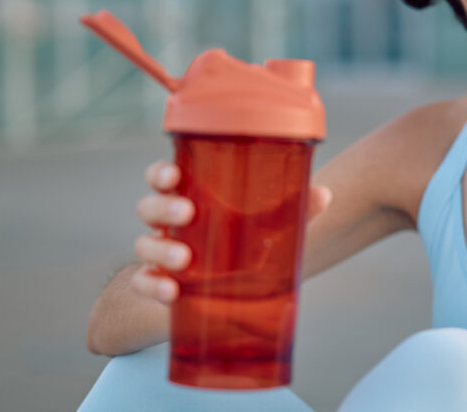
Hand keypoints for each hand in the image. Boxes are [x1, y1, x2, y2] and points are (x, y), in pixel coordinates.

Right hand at [131, 160, 332, 303]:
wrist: (227, 293)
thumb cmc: (246, 244)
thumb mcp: (270, 226)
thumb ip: (295, 210)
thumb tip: (323, 194)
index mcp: (191, 197)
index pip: (165, 176)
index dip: (161, 173)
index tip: (174, 174)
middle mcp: (170, 224)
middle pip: (150, 207)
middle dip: (164, 208)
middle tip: (187, 213)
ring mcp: (161, 254)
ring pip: (143, 246)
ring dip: (160, 250)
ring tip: (184, 259)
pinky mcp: (158, 284)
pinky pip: (143, 284)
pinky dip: (152, 287)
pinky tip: (171, 292)